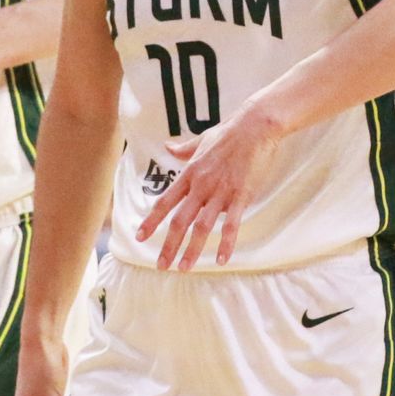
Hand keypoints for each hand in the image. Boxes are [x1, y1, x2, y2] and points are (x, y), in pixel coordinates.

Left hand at [137, 106, 284, 269]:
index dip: (151, 221)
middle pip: (180, 221)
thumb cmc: (228, 132)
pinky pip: (232, 225)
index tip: (139, 237)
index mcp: (189, 174)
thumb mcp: (201, 140)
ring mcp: (221, 192)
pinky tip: (221, 260)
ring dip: (191, 250)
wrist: (255, 126)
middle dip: (168, 245)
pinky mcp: (241, 195)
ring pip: (202, 227)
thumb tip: (167, 146)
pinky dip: (226, 243)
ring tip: (184, 269)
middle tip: (160, 266)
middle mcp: (201, 186)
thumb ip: (183, 149)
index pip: (165, 202)